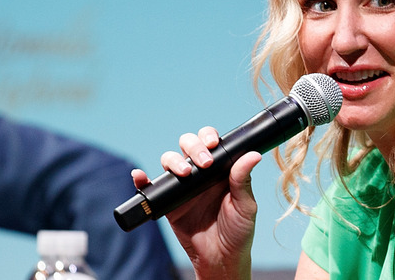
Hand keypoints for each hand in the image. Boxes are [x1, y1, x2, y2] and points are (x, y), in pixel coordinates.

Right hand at [132, 127, 261, 279]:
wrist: (220, 258)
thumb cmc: (238, 231)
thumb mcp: (245, 205)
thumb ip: (244, 180)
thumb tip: (254, 154)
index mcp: (221, 169)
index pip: (211, 142)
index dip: (209, 137)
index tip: (213, 144)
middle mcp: (200, 173)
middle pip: (188, 145)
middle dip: (193, 146)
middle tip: (203, 163)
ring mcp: (183, 186)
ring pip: (170, 160)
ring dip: (173, 161)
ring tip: (183, 173)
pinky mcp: (168, 202)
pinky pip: (152, 187)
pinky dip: (142, 179)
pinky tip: (140, 177)